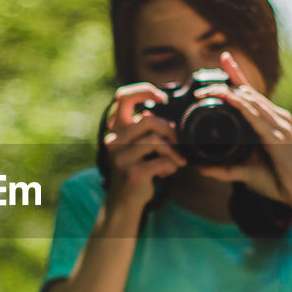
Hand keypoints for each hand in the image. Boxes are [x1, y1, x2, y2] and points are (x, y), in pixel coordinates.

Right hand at [102, 82, 186, 214]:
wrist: (124, 201)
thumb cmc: (136, 168)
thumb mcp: (136, 145)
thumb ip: (145, 129)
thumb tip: (165, 112)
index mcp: (115, 129)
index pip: (123, 97)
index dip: (145, 90)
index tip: (162, 98)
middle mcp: (114, 141)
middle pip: (149, 120)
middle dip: (169, 130)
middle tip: (176, 142)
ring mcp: (121, 158)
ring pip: (156, 141)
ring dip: (173, 151)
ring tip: (177, 160)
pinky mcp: (132, 173)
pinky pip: (162, 161)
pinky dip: (171, 165)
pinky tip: (169, 171)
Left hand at [193, 52, 291, 212]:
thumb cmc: (277, 182)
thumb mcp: (245, 170)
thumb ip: (224, 168)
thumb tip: (200, 167)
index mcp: (271, 121)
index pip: (251, 93)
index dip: (237, 74)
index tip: (224, 58)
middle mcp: (277, 117)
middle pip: (248, 92)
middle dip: (224, 84)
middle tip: (200, 88)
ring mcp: (280, 124)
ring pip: (251, 100)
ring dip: (227, 93)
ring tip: (206, 92)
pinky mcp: (279, 136)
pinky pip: (257, 116)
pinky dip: (241, 106)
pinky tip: (229, 99)